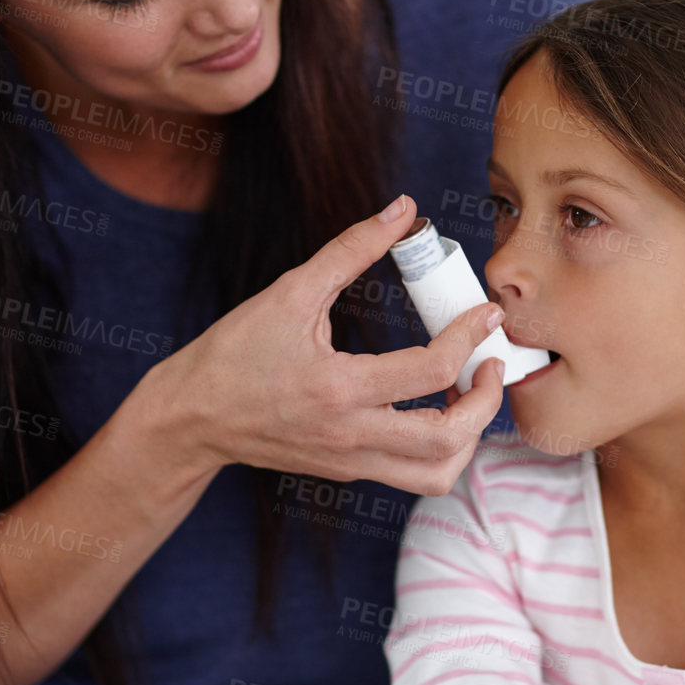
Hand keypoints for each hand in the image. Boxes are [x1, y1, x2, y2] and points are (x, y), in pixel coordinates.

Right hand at [166, 194, 505, 495]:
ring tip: (470, 392)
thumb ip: (350, 249)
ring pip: (437, 474)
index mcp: (338, 388)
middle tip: (491, 362)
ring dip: (470, 435)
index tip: (487, 313)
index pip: (430, 370)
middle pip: (449, 438)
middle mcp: (350, 435)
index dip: (470, 335)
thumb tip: (401, 209)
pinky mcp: (349, 470)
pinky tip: (436, 406)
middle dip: (486, 400)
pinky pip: (413, 474)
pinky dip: (441, 447)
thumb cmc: (236, 352)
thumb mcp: (290, 292)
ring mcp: (351, 460)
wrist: (193, 417)